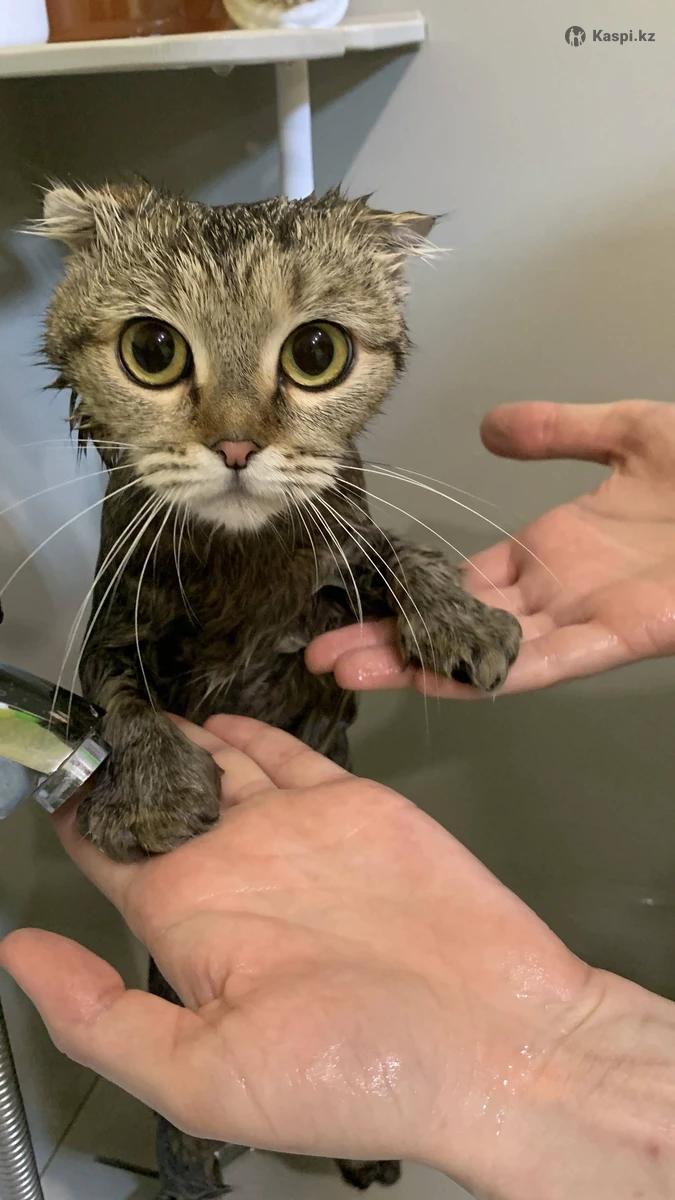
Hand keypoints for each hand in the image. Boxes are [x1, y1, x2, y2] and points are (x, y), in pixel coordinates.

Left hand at [2, 717, 674, 1198]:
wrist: (493, 1037)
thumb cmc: (357, 1071)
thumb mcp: (204, 1076)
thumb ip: (101, 1018)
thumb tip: (16, 956)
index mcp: (188, 924)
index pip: (110, 856)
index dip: (78, 811)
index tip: (50, 765)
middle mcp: (232, 869)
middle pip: (156, 797)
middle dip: (121, 757)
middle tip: (89, 708)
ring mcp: (291, 831)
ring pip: (214, 764)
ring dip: (176, 735)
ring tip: (135, 699)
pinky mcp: (348, 803)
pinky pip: (285, 753)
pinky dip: (248, 729)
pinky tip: (215, 714)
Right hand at [307, 400, 674, 695]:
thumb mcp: (628, 433)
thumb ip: (558, 431)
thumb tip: (489, 425)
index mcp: (555, 549)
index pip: (464, 581)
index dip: (410, 595)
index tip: (356, 605)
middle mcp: (559, 591)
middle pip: (460, 624)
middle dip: (393, 641)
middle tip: (324, 654)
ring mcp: (585, 617)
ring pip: (489, 651)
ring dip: (421, 664)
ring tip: (353, 672)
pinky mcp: (621, 636)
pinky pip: (547, 660)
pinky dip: (494, 672)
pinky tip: (441, 679)